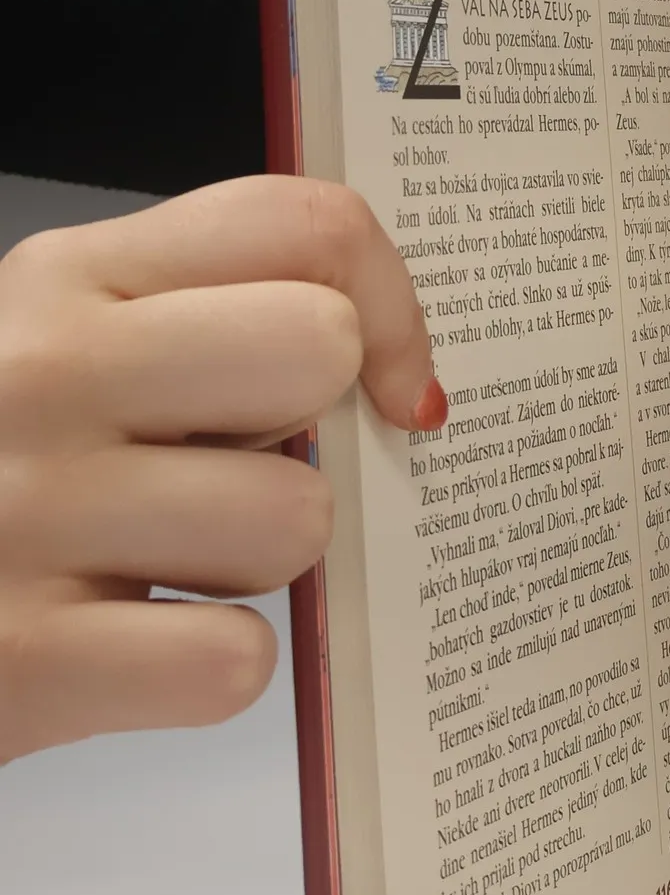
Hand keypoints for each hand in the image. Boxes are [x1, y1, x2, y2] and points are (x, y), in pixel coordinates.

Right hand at [0, 178, 440, 764]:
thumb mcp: (77, 352)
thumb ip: (220, 320)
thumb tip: (405, 379)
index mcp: (70, 279)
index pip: (304, 224)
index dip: (391, 304)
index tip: (386, 383)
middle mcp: (41, 372)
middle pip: (319, 344)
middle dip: (313, 429)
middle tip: (231, 469)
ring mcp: (22, 512)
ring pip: (294, 519)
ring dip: (255, 565)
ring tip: (157, 565)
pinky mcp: (20, 660)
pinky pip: (233, 660)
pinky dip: (206, 670)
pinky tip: (131, 648)